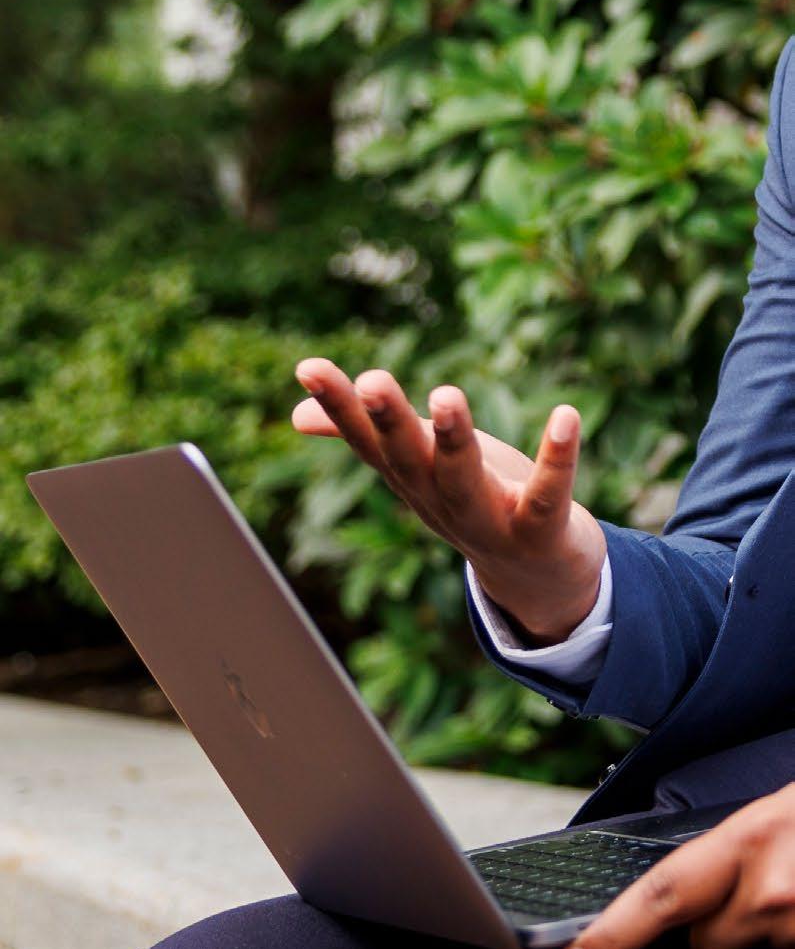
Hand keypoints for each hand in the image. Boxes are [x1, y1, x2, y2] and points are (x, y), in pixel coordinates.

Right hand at [292, 357, 604, 644]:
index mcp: (412, 480)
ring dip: (455, 441)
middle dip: (390, 421)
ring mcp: (489, 523)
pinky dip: (558, 460)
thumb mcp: (420, 466)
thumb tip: (296, 415)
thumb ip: (368, 436)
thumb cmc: (477, 502)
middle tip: (372, 380)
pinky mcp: (542, 533)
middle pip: (409, 460)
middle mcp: (440, 502)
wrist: (542, 581)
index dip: (338, 406)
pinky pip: (549, 497)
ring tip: (447, 394)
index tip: (308, 366)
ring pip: (465, 482)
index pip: (368, 440)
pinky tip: (567, 416)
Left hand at [558, 783, 794, 948]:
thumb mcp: (768, 822)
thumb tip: (675, 908)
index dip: (612, 934)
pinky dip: (787, 948)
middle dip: (715, 931)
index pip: (660, 894)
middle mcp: (769, 889)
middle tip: (758, 891)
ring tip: (793, 895)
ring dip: (762, 940)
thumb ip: (725, 860)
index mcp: (744, 839)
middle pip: (703, 946)